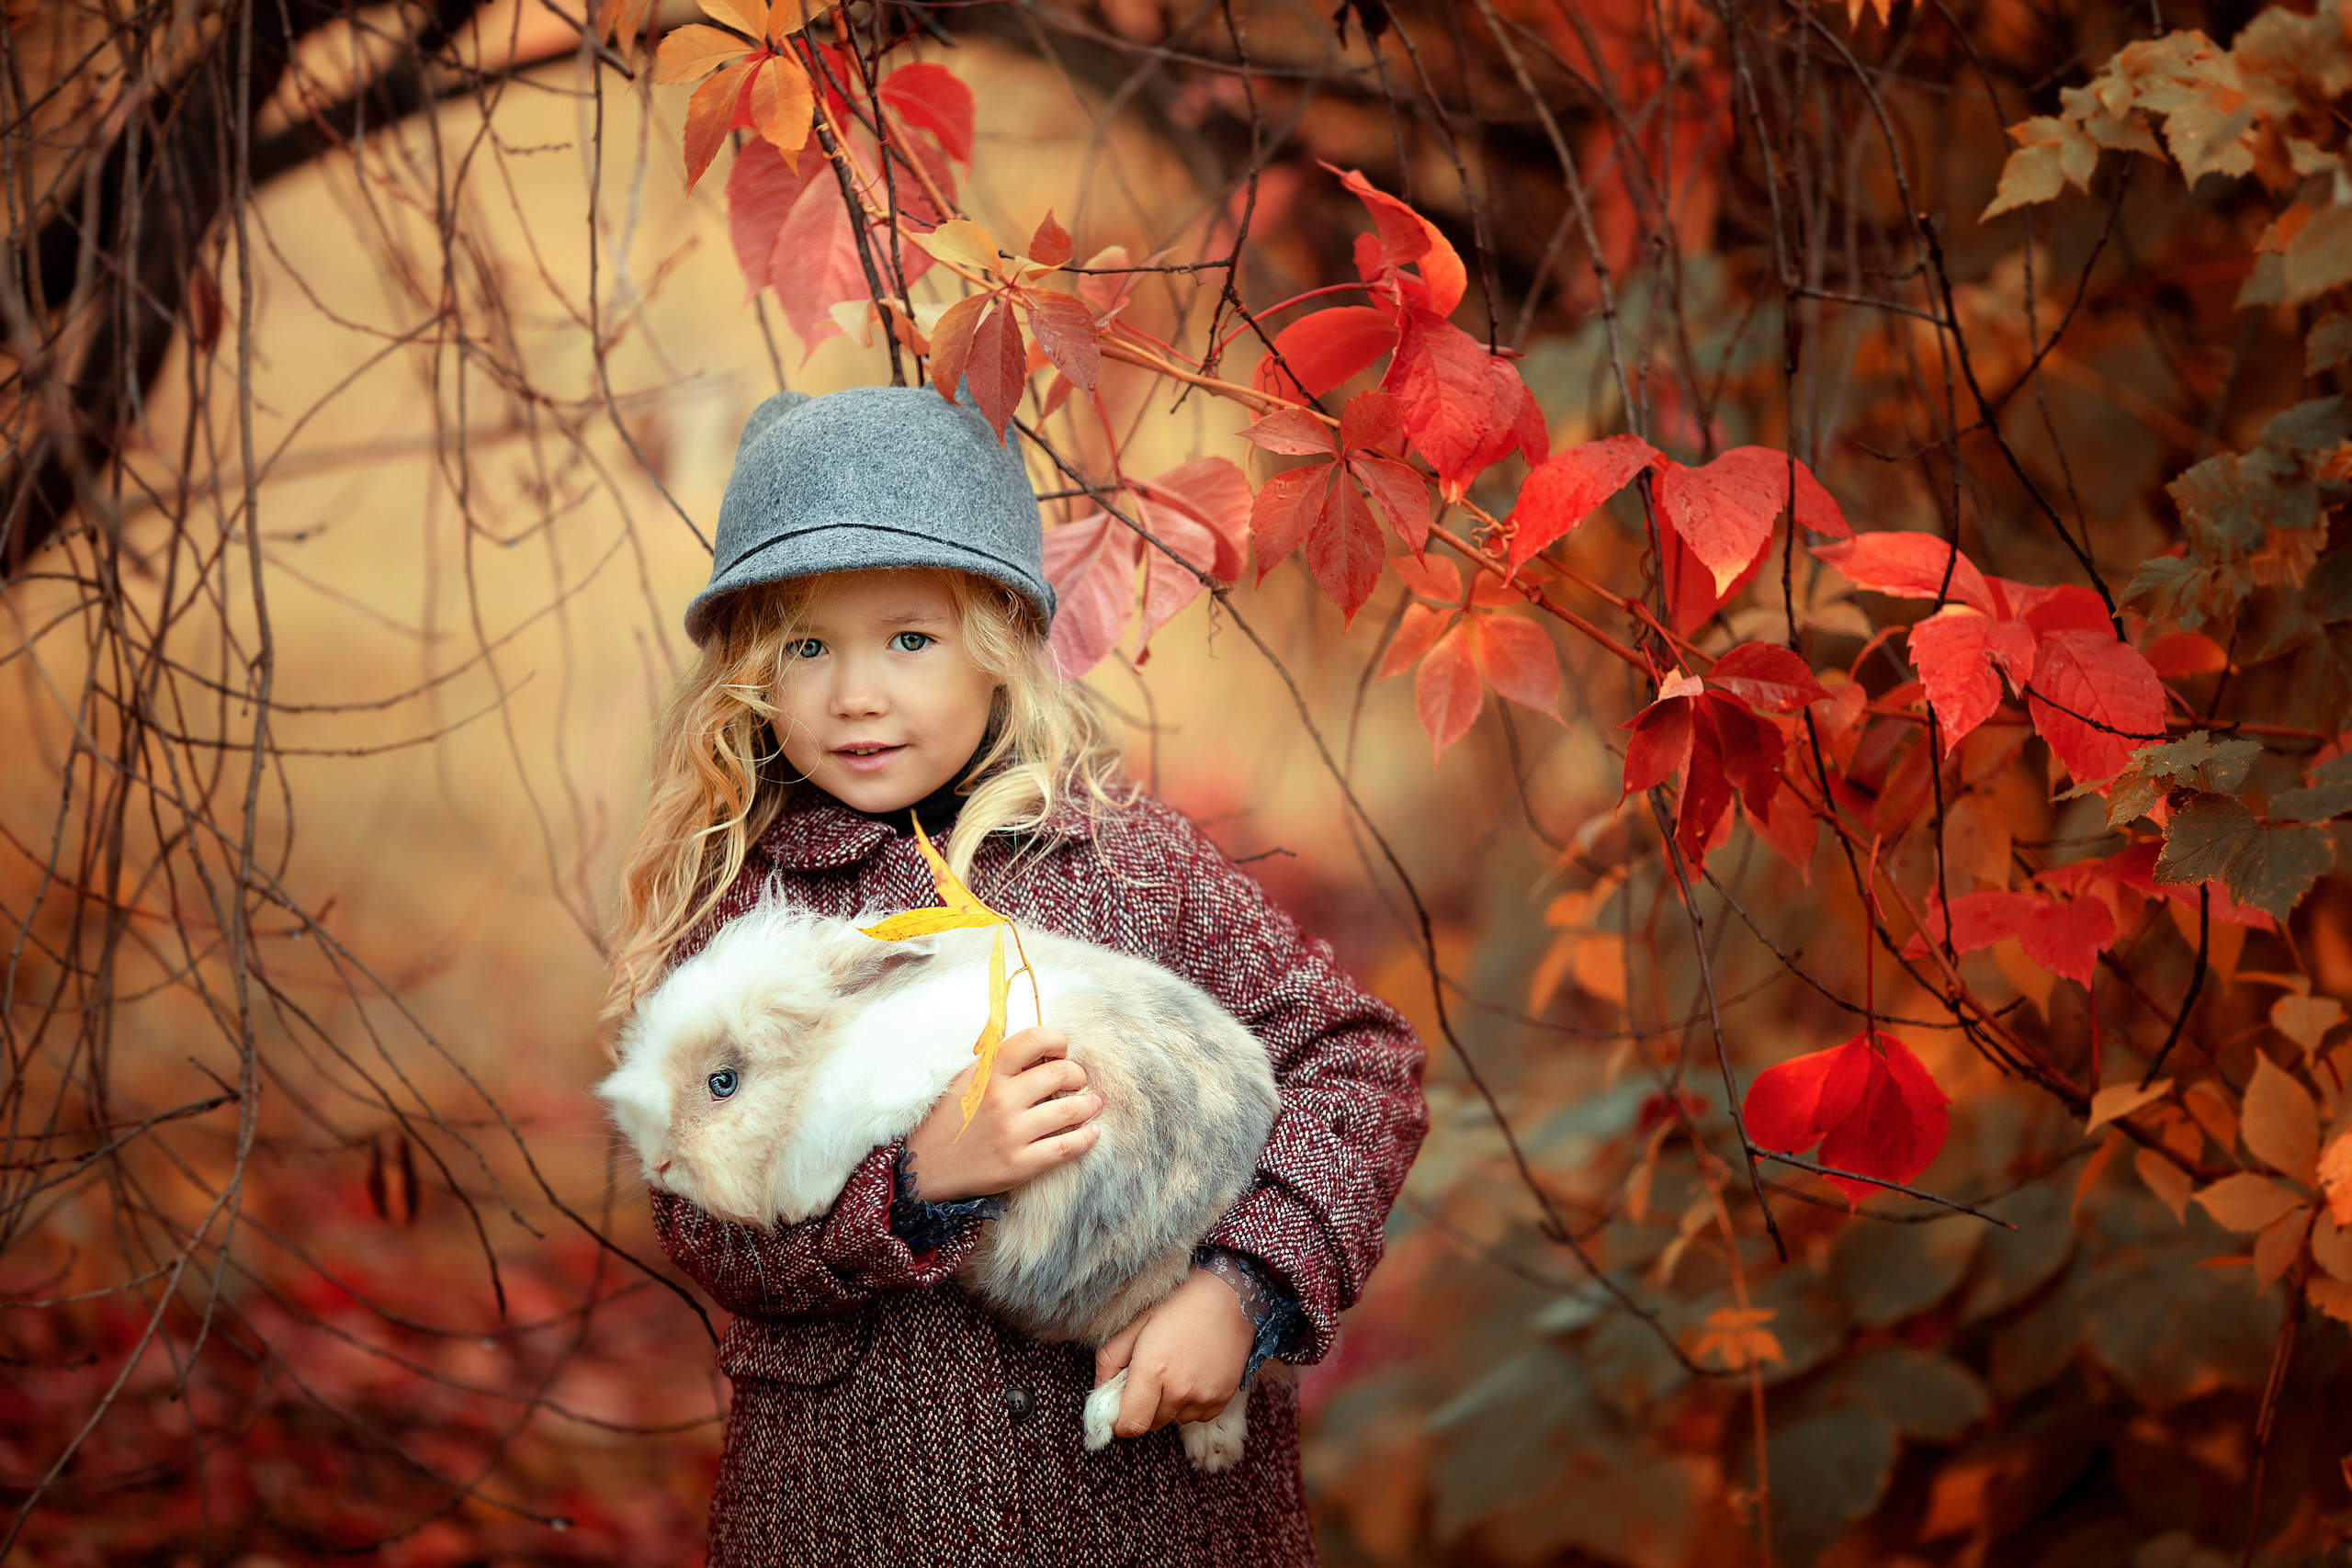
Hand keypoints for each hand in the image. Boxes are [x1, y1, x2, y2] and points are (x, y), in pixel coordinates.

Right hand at [901, 1027, 1101, 1202]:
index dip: (1056, 1040)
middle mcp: (1001, 1100)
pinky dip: (1087, 1137)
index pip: (1034, 1039)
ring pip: (1070, 1110)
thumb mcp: (966, 1079)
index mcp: (987, 1073)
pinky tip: (1092, 1131)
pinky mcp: (1019, 1164)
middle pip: (1060, 1073)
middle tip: (1077, 1081)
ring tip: (1092, 1102)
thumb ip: (997, 1060)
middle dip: (1076, 1074)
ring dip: (1088, 1104)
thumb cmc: (950, 1119)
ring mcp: (1011, 1133)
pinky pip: (1066, 1147)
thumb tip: (1034, 1041)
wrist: (924, 1167)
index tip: (1059, 1050)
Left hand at [1094, 1267, 1252, 1435]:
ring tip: (1175, 1371)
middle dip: (1144, 1408)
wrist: (1230, 1294)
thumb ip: (1109, 1360)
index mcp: (1152, 1370)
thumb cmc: (1179, 1302)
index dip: (1120, 1422)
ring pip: (1175, 1420)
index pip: (1130, 1426)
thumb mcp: (1135, 1323)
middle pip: (1151, 1424)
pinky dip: (1191, 1404)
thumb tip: (1100, 1388)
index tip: (1120, 1409)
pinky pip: (1198, 1416)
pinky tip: (1194, 1375)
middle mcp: (1179, 1389)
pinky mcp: (1223, 1397)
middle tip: (1149, 1378)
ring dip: (1169, 1405)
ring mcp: (1204, 1396)